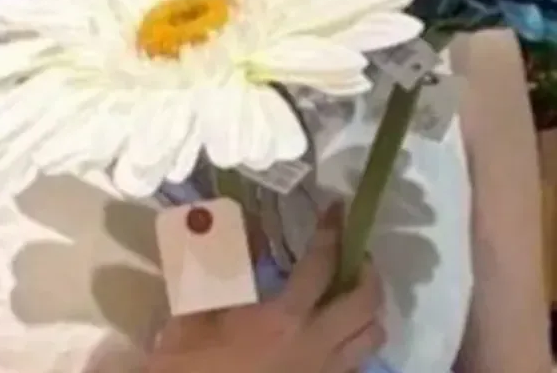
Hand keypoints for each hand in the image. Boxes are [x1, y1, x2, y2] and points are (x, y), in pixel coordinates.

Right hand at [147, 205, 385, 372]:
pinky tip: (335, 332)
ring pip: (372, 337)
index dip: (332, 231)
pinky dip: (357, 342)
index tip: (337, 208)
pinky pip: (358, 364)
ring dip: (368, 310)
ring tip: (349, 293)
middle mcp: (315, 346)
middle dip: (367, 271)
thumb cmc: (192, 362)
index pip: (322, 265)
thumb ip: (229, 265)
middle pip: (365, 303)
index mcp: (283, 319)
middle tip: (353, 254)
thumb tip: (252, 227)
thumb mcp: (199, 307)